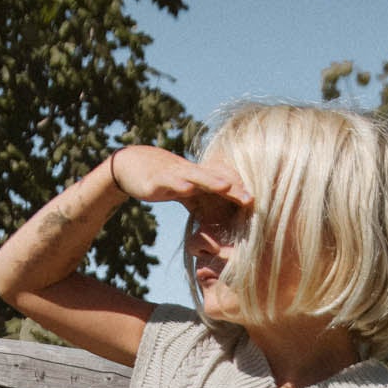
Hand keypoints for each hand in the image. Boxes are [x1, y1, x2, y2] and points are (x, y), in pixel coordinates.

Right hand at [111, 145, 252, 217]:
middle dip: (233, 188)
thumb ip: (201, 203)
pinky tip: (187, 188)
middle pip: (215, 179)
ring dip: (211, 180)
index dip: (238, 193)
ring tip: (226, 186)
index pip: (223, 185)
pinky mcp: (157, 179)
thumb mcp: (184, 193)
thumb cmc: (162, 180)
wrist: (131, 164)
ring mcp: (174, 174)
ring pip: (195, 176)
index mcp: (199, 178)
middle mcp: (190, 173)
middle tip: (250, 199)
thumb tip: (217, 223)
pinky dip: (178, 183)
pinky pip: (169, 181)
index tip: (256, 205)